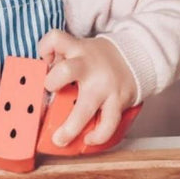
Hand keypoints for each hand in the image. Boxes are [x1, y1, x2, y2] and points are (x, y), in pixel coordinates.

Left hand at [38, 30, 136, 146]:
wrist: (137, 58)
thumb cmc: (99, 59)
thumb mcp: (81, 49)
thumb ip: (62, 58)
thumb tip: (42, 77)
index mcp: (78, 50)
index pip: (56, 39)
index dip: (44, 48)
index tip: (44, 61)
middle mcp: (90, 67)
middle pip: (65, 70)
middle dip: (52, 83)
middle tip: (50, 93)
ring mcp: (104, 86)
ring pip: (86, 107)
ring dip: (71, 127)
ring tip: (59, 139)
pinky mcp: (118, 101)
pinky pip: (108, 123)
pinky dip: (98, 135)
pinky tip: (88, 139)